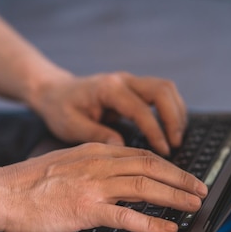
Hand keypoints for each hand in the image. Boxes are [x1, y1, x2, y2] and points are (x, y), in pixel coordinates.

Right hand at [0, 143, 206, 231]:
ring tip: (193, 207)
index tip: (183, 177)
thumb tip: (113, 179)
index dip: (168, 166)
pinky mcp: (85, 208)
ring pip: (145, 186)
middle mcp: (97, 163)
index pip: (140, 155)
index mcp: (93, 151)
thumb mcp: (64, 165)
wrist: (0, 193)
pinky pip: (127, 216)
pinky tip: (168, 229)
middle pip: (150, 166)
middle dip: (181, 179)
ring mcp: (93, 185)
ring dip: (175, 197)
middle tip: (200, 191)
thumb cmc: (27, 185)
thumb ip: (90, 168)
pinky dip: (152, 223)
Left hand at [30, 71, 186, 155]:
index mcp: (108, 89)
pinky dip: (170, 110)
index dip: (156, 131)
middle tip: (175, 144)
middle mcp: (122, 80)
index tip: (164, 151)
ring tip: (176, 139)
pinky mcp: (133, 87)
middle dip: (174, 118)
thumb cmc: (60, 109)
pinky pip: (160, 93)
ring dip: (176, 112)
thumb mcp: (71, 126)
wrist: (53, 92)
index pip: (141, 109)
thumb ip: (97, 136)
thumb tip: (122, 149)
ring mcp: (129, 81)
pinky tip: (170, 129)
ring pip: (166, 88)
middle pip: (162, 90)